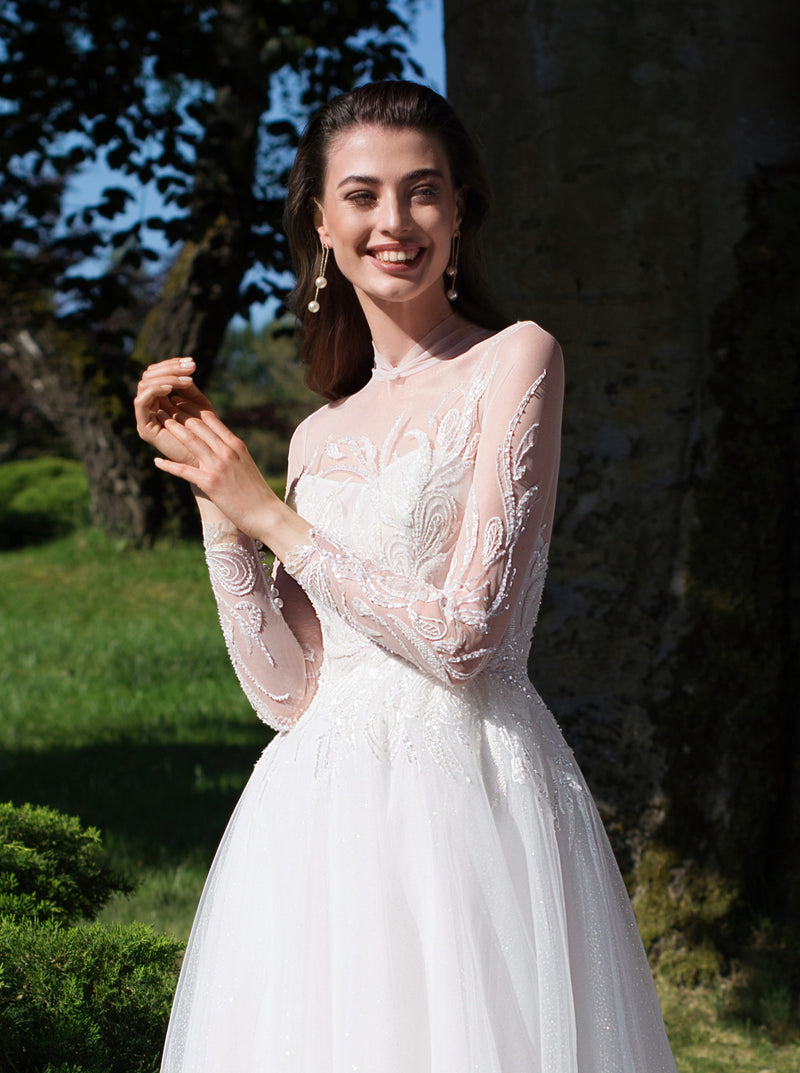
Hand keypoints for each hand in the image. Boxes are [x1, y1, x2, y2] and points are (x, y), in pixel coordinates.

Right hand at [133, 357, 213, 465]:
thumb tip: (184, 367)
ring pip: (144, 385)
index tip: (193, 363)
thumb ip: (189, 387)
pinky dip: (155, 390)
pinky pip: (141, 402)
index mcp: (160, 399)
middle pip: (148, 376)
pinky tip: (171, 389)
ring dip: (167, 378)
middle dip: (170, 368)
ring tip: (187, 380)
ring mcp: (145, 417)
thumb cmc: (206, 434)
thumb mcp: (199, 405)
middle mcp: (149, 406)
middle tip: (190, 367)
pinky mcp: (144, 428)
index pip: (159, 373)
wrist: (206, 461)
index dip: (174, 365)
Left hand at [151, 400, 281, 538]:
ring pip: (190, 441)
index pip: (211, 419)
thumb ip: (232, 452)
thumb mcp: (246, 465)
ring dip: (173, 429)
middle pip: (198, 426)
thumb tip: (220, 445)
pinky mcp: (210, 483)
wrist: (266, 513)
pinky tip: (156, 461)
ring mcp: (218, 466)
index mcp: (236, 445)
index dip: (193, 407)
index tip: (180, 400)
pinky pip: (184, 470)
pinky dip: (169, 465)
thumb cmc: (256, 492)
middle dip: (179, 413)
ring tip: (160, 420)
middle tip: (164, 403)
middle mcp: (227, 451)